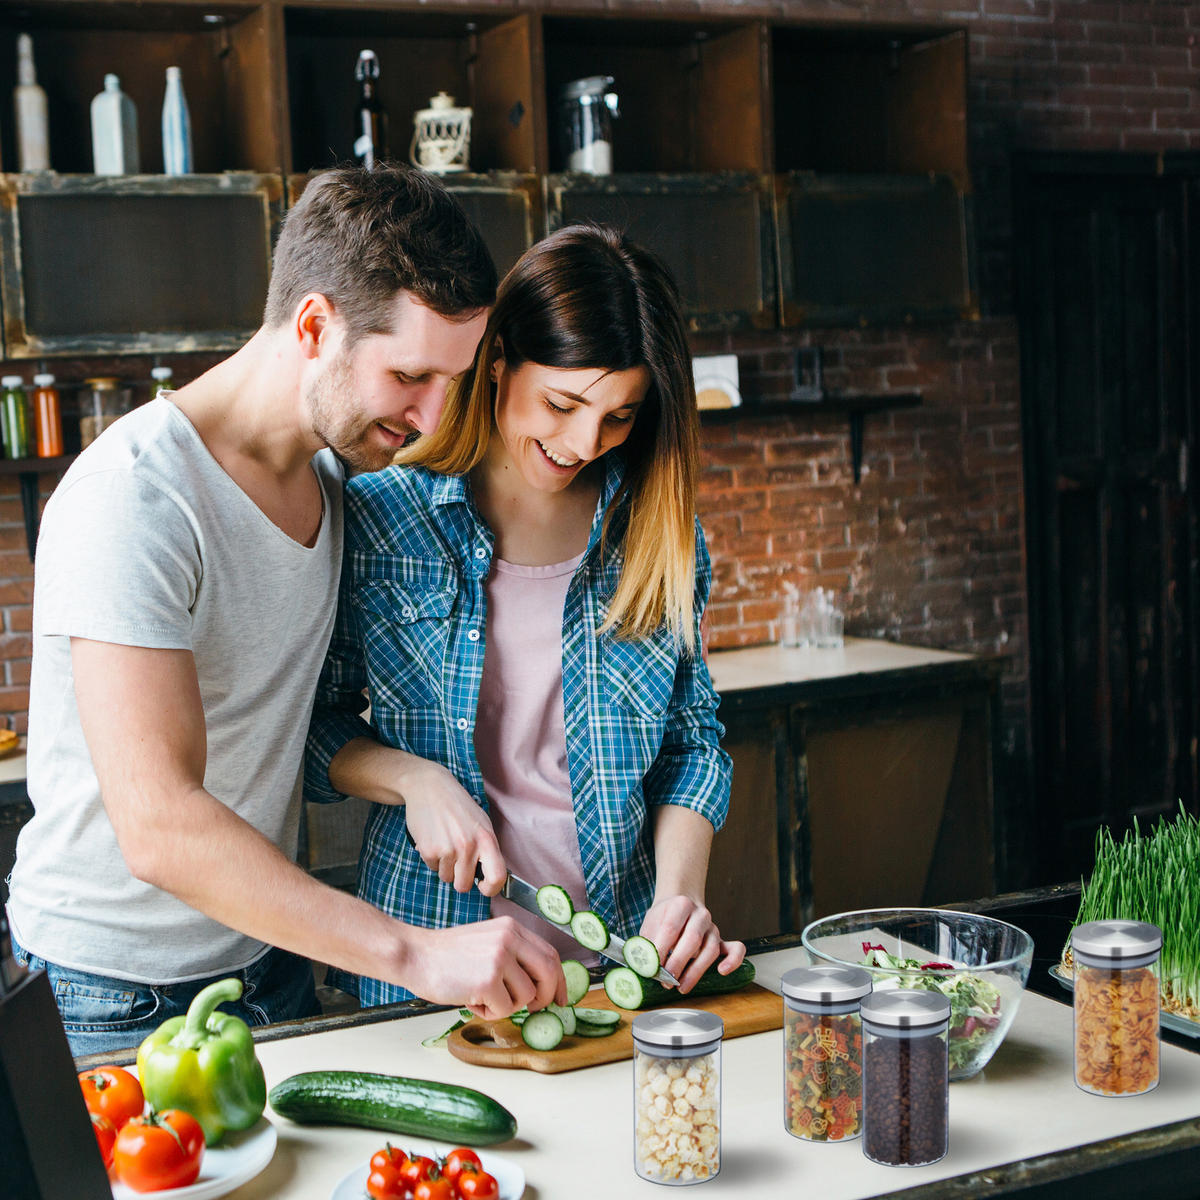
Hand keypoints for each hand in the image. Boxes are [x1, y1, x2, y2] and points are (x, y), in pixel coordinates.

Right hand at [401, 759, 506, 894]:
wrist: (430, 787)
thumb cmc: (458, 806)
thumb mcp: (481, 823)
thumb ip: (486, 849)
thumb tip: (490, 878)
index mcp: (487, 839)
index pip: (497, 877)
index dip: (491, 889)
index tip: (482, 887)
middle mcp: (469, 846)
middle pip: (464, 885)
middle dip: (459, 878)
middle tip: (457, 860)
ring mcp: (448, 849)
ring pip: (446, 878)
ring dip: (445, 866)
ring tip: (445, 842)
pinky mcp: (429, 850)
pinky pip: (432, 868)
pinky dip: (432, 858)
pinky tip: (434, 839)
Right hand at [403, 918, 566, 1019]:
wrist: (415, 955)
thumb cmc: (447, 955)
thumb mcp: (486, 942)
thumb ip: (513, 956)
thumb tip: (540, 986)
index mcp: (512, 928)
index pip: (550, 954)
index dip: (559, 980)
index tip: (560, 998)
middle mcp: (510, 938)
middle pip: (550, 973)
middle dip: (546, 997)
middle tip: (534, 1008)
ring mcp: (500, 957)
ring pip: (527, 996)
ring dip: (507, 1005)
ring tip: (481, 995)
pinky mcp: (489, 979)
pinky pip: (505, 1009)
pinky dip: (489, 1012)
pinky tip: (470, 998)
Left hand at [639, 895, 745, 993]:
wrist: (680, 902)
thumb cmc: (664, 917)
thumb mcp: (650, 923)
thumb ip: (646, 943)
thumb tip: (642, 966)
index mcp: (681, 905)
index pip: (670, 928)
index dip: (661, 950)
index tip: (652, 967)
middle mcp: (700, 915)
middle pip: (692, 940)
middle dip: (677, 963)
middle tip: (665, 980)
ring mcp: (713, 928)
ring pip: (711, 950)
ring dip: (695, 971)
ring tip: (681, 986)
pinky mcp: (721, 940)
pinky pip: (735, 949)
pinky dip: (733, 961)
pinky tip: (722, 971)